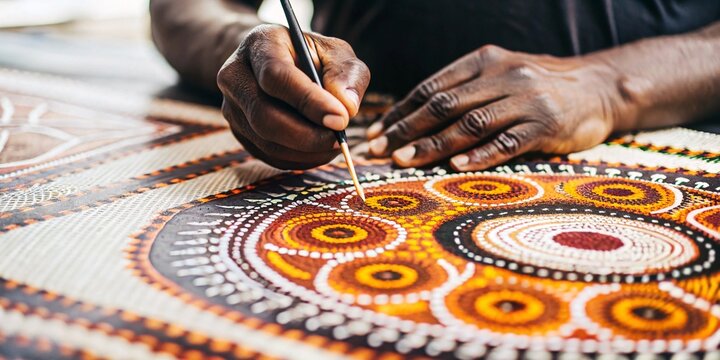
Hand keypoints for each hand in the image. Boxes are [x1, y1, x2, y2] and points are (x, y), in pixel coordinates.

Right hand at [218, 24, 369, 169]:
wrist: (281, 63)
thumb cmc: (312, 57)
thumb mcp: (336, 53)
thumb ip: (345, 74)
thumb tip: (346, 108)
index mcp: (260, 44)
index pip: (276, 75)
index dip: (309, 101)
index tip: (341, 119)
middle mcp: (235, 75)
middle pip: (264, 115)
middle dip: (307, 135)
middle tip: (339, 140)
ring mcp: (232, 107)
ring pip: (266, 142)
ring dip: (306, 151)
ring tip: (333, 143)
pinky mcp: (239, 133)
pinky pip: (269, 156)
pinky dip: (299, 159)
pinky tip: (319, 150)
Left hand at [367, 45, 630, 170]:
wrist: (598, 87)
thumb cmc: (537, 86)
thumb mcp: (499, 75)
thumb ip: (463, 91)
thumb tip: (412, 118)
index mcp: (483, 61)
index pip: (431, 88)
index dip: (400, 111)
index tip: (375, 133)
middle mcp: (501, 76)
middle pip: (444, 105)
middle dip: (405, 130)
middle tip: (378, 150)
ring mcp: (525, 100)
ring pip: (470, 124)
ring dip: (433, 145)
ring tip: (404, 161)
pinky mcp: (546, 125)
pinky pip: (507, 143)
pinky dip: (479, 156)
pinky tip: (455, 167)